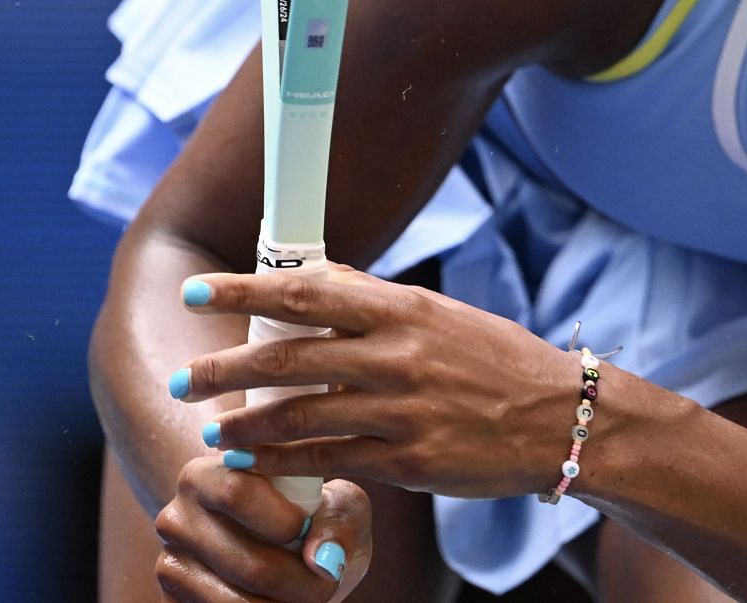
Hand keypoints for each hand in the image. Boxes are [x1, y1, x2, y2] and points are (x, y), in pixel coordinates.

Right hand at [153, 456, 370, 601]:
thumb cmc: (315, 518)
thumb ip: (340, 522)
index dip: (285, 521)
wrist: (290, 555)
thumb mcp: (338, 505)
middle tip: (328, 580)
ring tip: (312, 592)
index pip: (237, 493)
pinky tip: (281, 601)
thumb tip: (323, 561)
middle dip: (304, 582)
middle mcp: (176, 518)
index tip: (310, 530)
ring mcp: (170, 566)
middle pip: (248, 563)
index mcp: (206, 474)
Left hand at [170, 262, 583, 500]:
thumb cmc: (499, 361)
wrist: (559, 418)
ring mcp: (402, 411)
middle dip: (226, 367)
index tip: (198, 291)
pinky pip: (329, 461)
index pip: (308, 291)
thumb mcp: (442, 316)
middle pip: (289, 356)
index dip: (245, 290)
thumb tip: (318, 282)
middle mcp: (399, 356)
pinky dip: (282, 464)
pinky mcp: (409, 462)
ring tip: (214, 429)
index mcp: (405, 310)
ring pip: (299, 416)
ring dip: (246, 424)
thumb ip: (379, 304)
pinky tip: (252, 464)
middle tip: (187, 376)